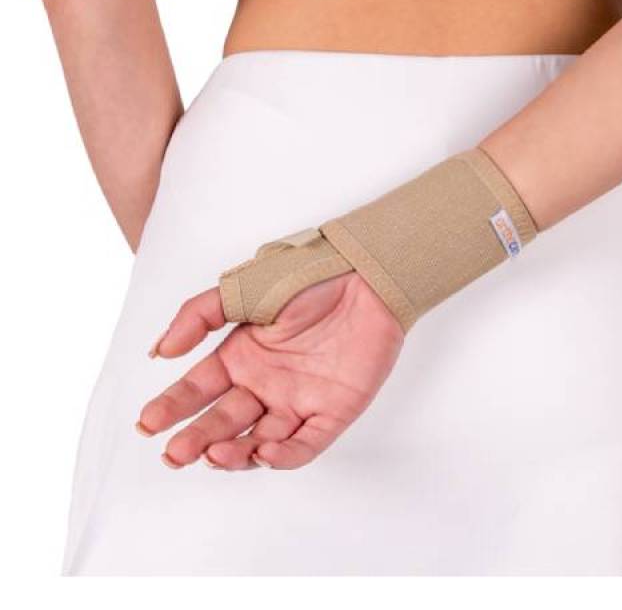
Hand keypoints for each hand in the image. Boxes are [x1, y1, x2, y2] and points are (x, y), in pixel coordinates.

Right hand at [135, 272, 404, 469]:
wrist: (365, 275)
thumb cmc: (307, 278)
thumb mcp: (244, 290)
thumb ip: (199, 316)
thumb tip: (158, 352)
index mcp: (242, 357)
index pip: (199, 390)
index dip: (172, 407)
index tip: (147, 423)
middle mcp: (266, 384)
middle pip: (224, 421)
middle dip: (197, 440)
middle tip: (174, 454)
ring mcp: (298, 400)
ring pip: (260, 441)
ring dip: (236, 453)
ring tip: (214, 454)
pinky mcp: (333, 411)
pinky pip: (307, 443)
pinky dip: (286, 455)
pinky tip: (264, 452)